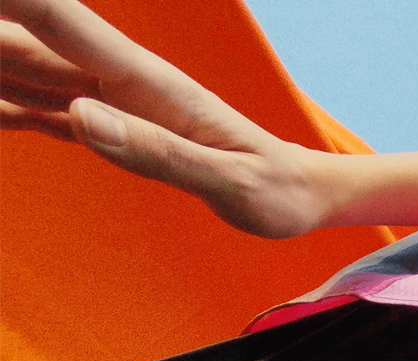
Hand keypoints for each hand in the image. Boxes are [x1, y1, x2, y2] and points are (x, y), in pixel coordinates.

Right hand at [0, 0, 323, 237]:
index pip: (67, 26)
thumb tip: (82, 115)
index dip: (22, 2)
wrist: (299, 195)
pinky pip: (42, 109)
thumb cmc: (272, 191)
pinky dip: (2, 104)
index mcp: (149, 86)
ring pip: (26, 70)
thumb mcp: (228, 182)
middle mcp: (121, 84)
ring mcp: (113, 105)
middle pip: (29, 40)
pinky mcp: (113, 129)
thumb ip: (159, 151)